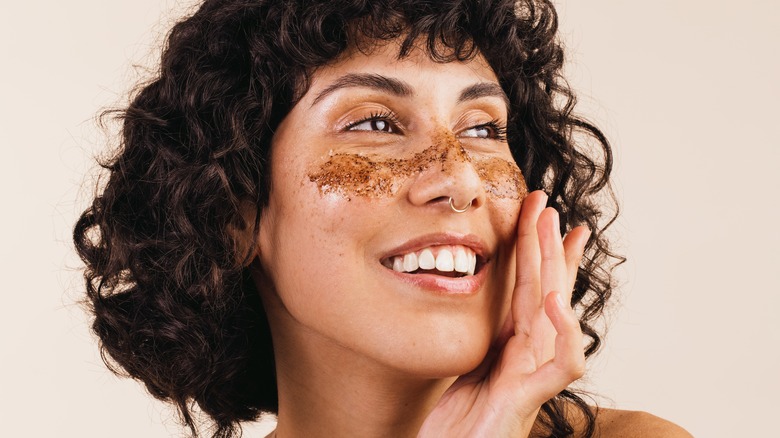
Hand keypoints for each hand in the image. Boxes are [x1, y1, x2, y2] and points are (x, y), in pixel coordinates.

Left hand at [418, 190, 589, 436]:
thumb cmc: (459, 426)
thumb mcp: (467, 368)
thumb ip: (482, 340)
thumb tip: (474, 306)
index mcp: (512, 345)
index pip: (531, 289)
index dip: (540, 253)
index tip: (542, 216)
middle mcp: (528, 355)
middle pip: (545, 289)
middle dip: (547, 244)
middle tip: (547, 203)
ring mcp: (532, 374)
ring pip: (554, 312)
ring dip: (555, 267)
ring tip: (554, 229)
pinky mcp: (530, 397)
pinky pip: (562, 363)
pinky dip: (564, 332)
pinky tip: (553, 301)